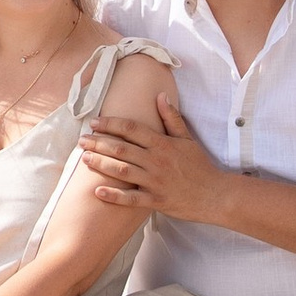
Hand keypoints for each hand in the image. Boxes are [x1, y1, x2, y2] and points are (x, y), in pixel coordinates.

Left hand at [79, 92, 230, 222]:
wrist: (215, 194)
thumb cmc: (200, 166)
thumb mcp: (187, 139)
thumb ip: (172, 118)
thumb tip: (160, 95)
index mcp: (162, 144)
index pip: (131, 129)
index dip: (110, 124)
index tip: (94, 122)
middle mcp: (156, 161)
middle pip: (121, 149)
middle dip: (98, 143)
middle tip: (81, 140)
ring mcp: (155, 182)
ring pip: (121, 171)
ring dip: (100, 164)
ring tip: (84, 159)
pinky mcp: (156, 200)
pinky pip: (130, 199)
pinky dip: (113, 196)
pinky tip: (98, 192)